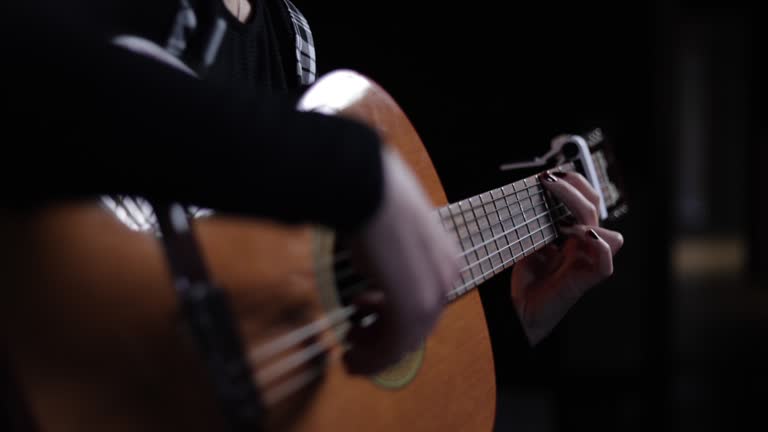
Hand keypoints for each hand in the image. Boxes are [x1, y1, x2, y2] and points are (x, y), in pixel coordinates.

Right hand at [343, 147, 459, 374]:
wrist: (371, 189)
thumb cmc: (376, 201)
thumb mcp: (393, 231)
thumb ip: (393, 258)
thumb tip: (373, 268)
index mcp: (446, 262)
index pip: (424, 304)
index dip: (391, 316)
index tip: (364, 314)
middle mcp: (446, 280)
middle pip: (416, 326)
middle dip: (381, 336)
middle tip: (354, 335)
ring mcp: (432, 294)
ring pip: (404, 341)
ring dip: (374, 351)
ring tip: (350, 346)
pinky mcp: (413, 305)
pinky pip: (393, 344)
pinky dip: (372, 356)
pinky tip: (352, 352)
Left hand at [510, 171, 622, 344]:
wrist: (521, 310)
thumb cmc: (527, 278)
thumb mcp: (529, 240)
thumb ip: (536, 220)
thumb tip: (529, 191)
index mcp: (573, 232)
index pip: (585, 199)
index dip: (574, 184)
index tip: (549, 174)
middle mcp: (584, 244)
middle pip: (595, 207)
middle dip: (575, 189)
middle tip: (549, 180)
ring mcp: (588, 261)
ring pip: (609, 233)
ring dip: (585, 217)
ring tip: (559, 217)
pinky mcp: (587, 279)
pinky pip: (605, 260)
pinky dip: (598, 245)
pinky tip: (580, 236)